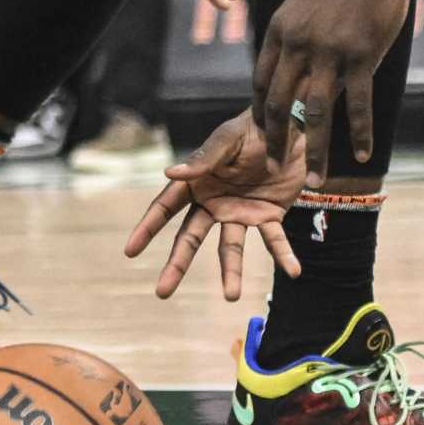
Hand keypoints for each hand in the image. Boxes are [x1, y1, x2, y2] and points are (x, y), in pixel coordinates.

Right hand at [124, 110, 309, 299]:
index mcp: (197, 182)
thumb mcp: (229, 139)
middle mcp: (214, 203)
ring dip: (232, 272)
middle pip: (189, 238)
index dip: (147, 228)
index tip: (130, 250)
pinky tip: (293, 270)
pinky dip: (283, 255)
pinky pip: (274, 240)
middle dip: (177, 264)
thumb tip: (169, 172)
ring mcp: (240, 212)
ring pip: (230, 248)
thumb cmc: (253, 129)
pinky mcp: (268, 216)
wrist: (292, 128)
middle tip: (162, 292)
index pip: (165, 207)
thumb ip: (205, 158)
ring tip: (231, 296)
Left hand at [254, 0, 414, 168]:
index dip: (261, 112)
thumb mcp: (301, 7)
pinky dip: (359, 133)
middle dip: (276, 141)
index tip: (263, 135)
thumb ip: (292, 40)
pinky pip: (358, 104)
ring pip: (316, 113)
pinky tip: (362, 155)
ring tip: (316, 179)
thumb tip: (289, 72)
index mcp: (279, 32)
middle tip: (275, 166)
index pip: (263, 82)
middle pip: (280, 104)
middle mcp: (298, 46)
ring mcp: (329, 53)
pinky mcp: (360, 57)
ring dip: (316, 151)